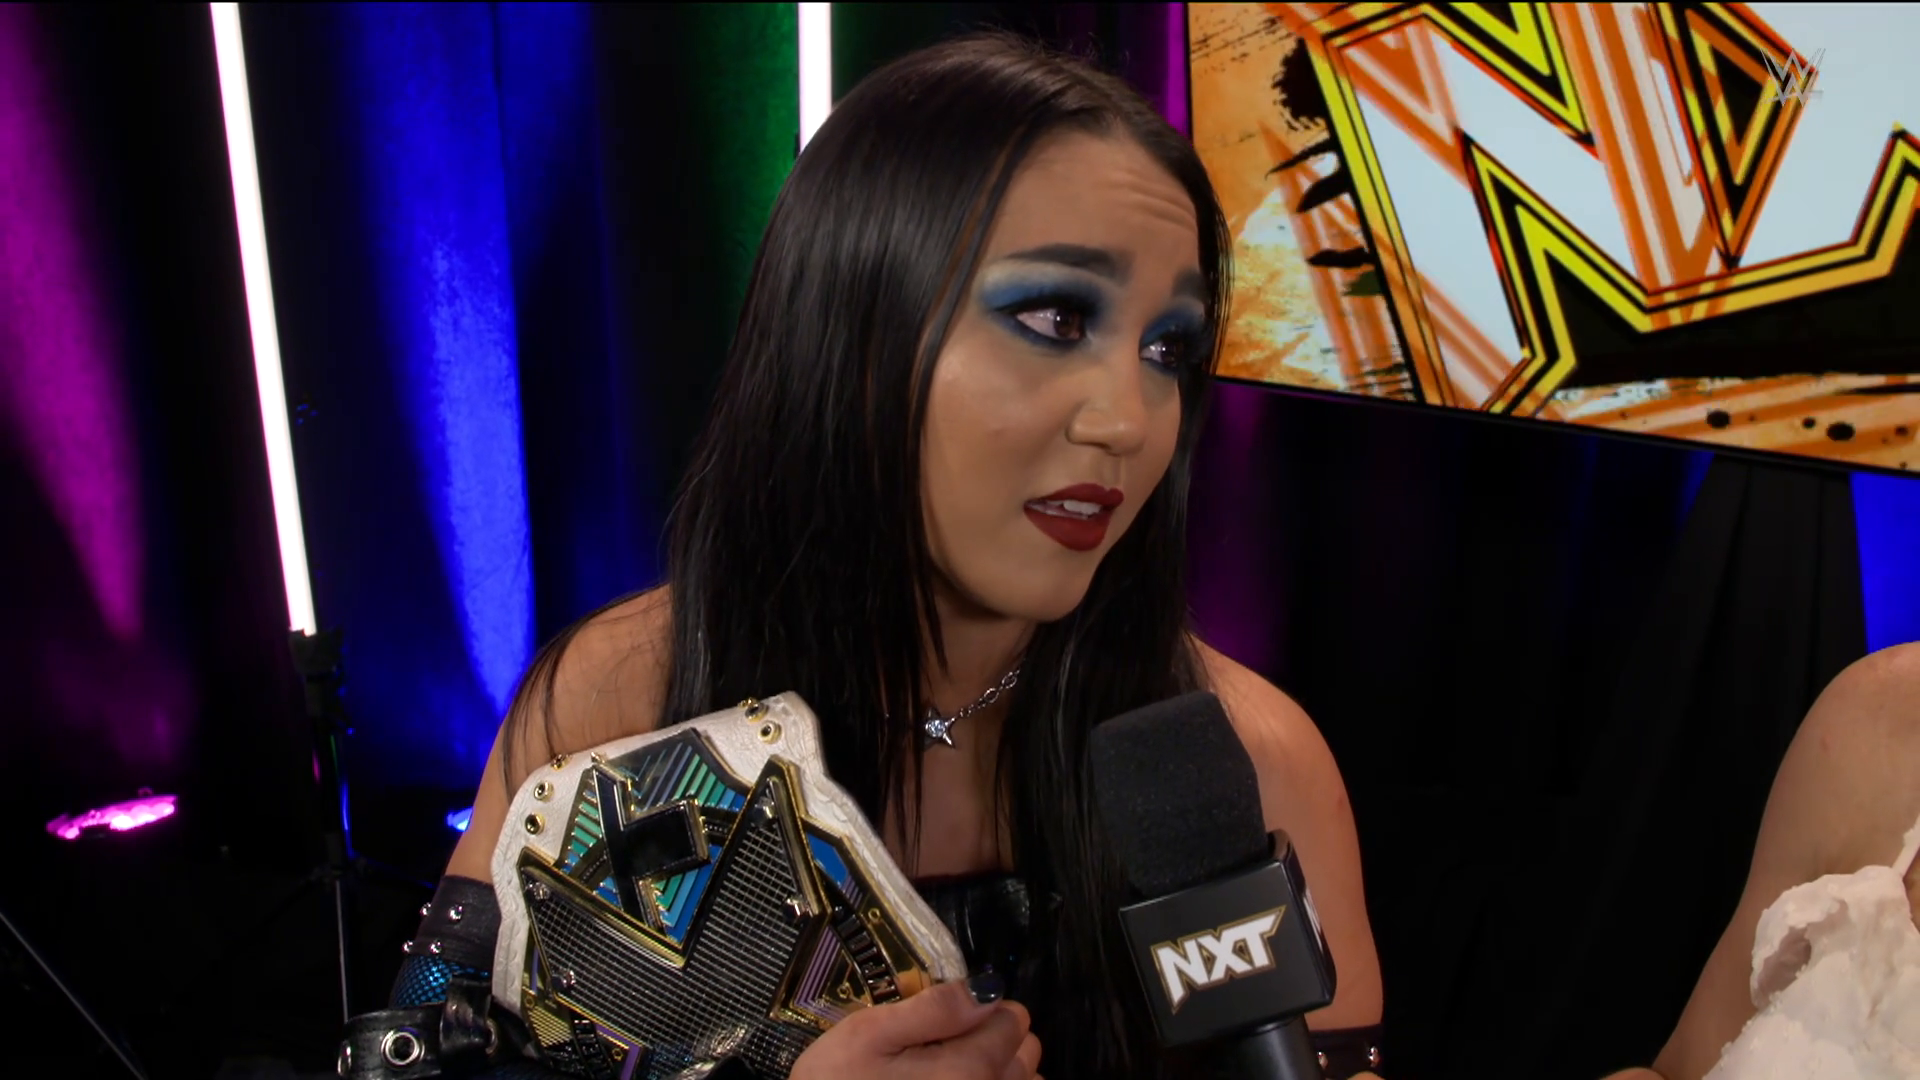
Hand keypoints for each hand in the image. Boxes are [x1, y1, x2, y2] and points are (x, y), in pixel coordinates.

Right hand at [790, 972, 1042, 1079]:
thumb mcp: (867, 1035)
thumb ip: (932, 1009)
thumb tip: (986, 988)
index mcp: (969, 1068)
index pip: (1013, 1018)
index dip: (981, 1008)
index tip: (945, 1018)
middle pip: (1025, 1052)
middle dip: (993, 1040)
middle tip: (943, 1045)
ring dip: (999, 1072)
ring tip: (950, 1072)